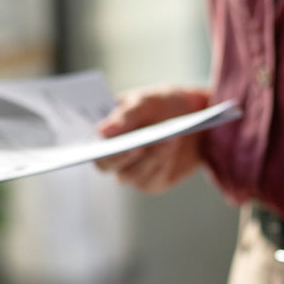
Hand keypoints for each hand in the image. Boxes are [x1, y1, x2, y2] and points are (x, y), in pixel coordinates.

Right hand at [95, 85, 211, 193]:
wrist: (192, 118)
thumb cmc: (161, 106)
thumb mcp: (146, 101)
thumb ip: (125, 115)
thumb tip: (102, 131)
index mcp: (104, 135)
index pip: (92, 148)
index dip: (95, 147)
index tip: (105, 138)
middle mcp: (113, 158)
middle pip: (107, 165)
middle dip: (123, 155)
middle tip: (139, 144)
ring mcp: (132, 173)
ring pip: (133, 174)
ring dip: (150, 156)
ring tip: (168, 137)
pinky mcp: (153, 182)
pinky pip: (154, 178)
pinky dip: (163, 162)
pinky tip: (172, 147)